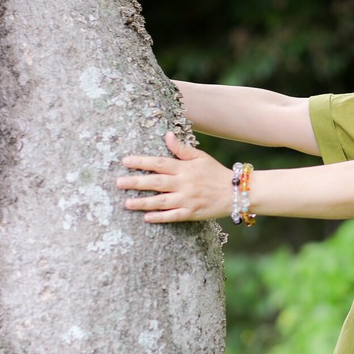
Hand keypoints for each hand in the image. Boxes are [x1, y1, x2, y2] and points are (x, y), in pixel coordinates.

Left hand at [116, 132, 231, 222]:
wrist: (235, 192)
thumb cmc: (215, 173)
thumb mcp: (200, 157)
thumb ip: (181, 149)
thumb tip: (167, 135)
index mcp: (184, 168)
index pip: (159, 163)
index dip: (141, 162)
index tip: (125, 161)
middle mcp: (184, 184)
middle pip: (156, 182)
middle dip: (136, 182)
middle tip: (119, 183)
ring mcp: (187, 199)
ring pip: (161, 201)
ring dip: (143, 202)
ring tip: (127, 203)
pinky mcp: (191, 213)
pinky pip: (172, 216)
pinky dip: (160, 217)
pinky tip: (146, 218)